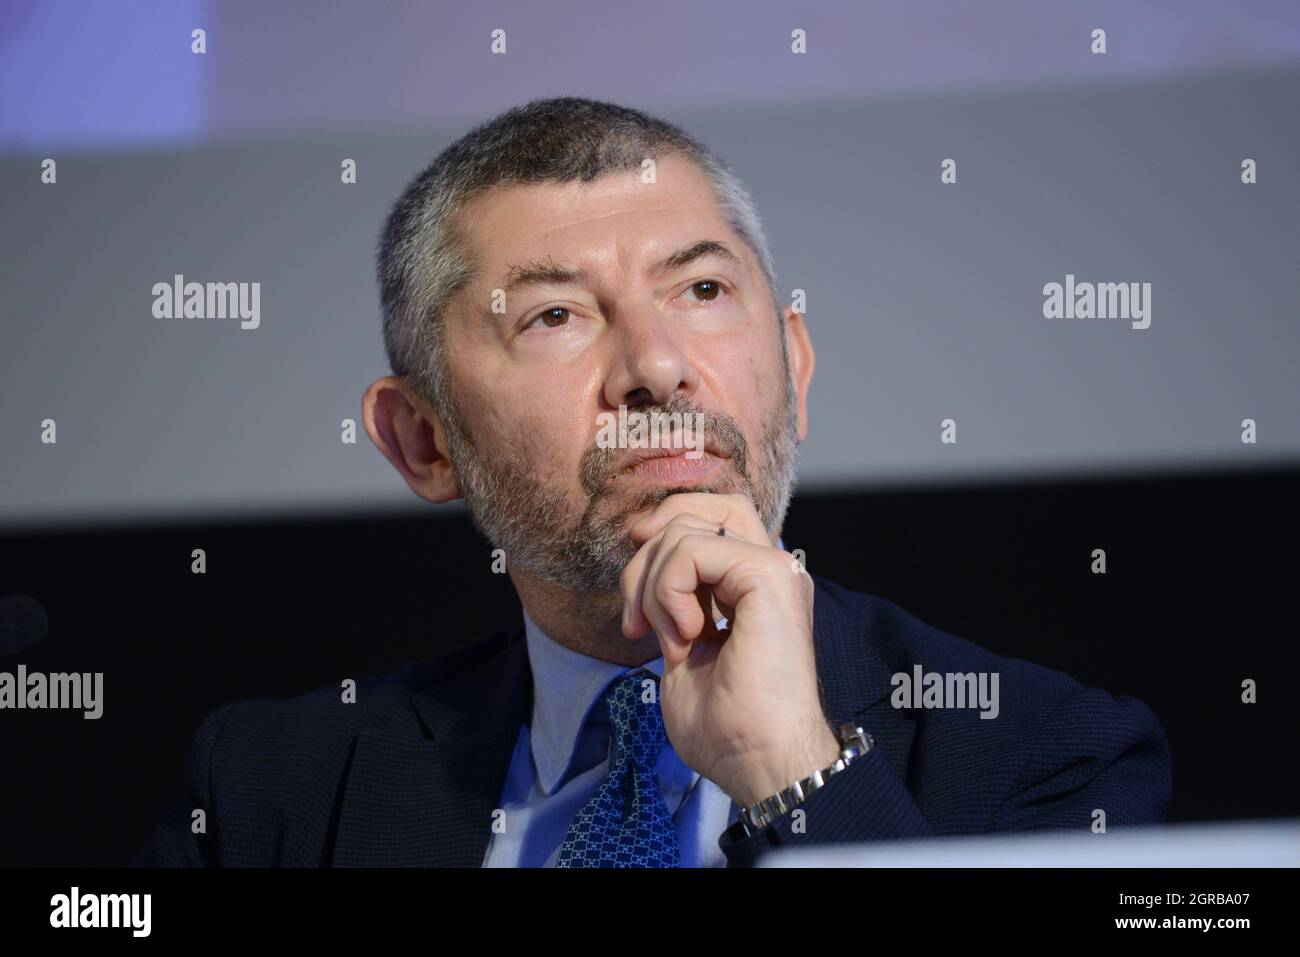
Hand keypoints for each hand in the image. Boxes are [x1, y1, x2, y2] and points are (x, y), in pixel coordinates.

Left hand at [619, 493, 840, 807]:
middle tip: (635, 623)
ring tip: (669, 641)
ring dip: (653, 587)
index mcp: (751, 586)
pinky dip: (668, 592)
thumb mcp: (681, 649)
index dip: (662, 532)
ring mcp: (772, 568)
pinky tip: (684, 637)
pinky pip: (691, 551)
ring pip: (684, 531)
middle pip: (695, 510)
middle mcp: (767, 570)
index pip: (707, 519)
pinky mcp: (767, 576)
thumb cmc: (727, 728)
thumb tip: (644, 573)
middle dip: (645, 558)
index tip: (632, 593)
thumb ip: (670, 604)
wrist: (760, 762)